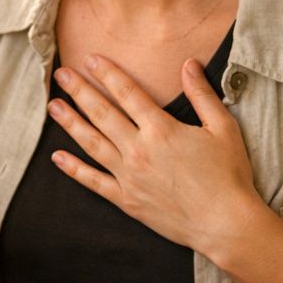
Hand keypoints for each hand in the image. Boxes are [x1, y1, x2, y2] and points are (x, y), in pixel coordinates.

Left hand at [48, 54, 266, 258]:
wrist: (224, 223)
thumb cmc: (228, 175)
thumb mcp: (223, 128)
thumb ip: (202, 94)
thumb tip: (189, 64)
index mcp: (161, 129)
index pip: (128, 93)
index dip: (108, 73)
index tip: (90, 59)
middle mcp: (139, 150)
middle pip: (102, 114)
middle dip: (80, 91)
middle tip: (62, 75)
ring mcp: (129, 177)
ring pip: (92, 144)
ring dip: (71, 123)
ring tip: (53, 106)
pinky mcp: (127, 201)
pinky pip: (94, 182)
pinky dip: (74, 170)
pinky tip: (57, 157)